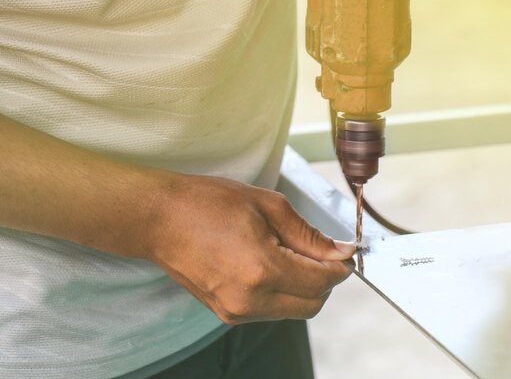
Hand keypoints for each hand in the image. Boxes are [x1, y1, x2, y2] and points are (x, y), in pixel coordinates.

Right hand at [149, 175, 354, 323]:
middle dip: (325, 280)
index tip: (345, 253)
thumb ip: (308, 235)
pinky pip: (270, 310)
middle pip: (312, 304)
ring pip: (293, 311)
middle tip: (322, 252)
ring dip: (304, 287)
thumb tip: (338, 251)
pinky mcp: (226, 314)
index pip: (322, 282)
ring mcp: (235, 311)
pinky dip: (282, 292)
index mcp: (262, 269)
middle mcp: (249, 299)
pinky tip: (272, 265)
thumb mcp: (267, 206)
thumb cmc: (205, 204)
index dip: (340, 267)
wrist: (159, 219)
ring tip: (291, 253)